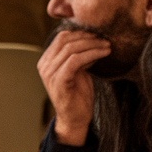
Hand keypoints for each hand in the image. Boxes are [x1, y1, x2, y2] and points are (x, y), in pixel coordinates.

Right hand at [37, 29, 109, 145]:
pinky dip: (92, 54)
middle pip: (65, 40)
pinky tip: (104, 54)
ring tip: (107, 46)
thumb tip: (91, 40)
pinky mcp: (60, 81)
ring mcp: (50, 73)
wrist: (74, 118)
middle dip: (88, 37)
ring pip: (71, 49)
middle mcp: (44, 65)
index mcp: (46, 61)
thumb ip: (77, 56)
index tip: (98, 35)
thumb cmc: (77, 95)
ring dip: (93, 45)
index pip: (61, 38)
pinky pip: (75, 61)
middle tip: (105, 39)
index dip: (81, 33)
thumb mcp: (76, 71)